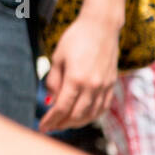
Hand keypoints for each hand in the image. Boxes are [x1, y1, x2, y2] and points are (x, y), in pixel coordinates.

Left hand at [41, 10, 119, 131]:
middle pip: (76, 115)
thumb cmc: (75, 39)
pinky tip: (82, 117)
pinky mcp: (112, 84)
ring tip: (64, 124)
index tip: (42, 127)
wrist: (101, 27)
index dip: (51, 120)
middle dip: (62, 124)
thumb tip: (51, 100)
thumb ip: (53, 81)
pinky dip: (92, 116)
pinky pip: (103, 107)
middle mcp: (93, 86)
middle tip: (51, 127)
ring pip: (91, 114)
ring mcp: (105, 86)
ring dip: (77, 123)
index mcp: (76, 79)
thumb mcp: (57, 58)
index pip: (62, 108)